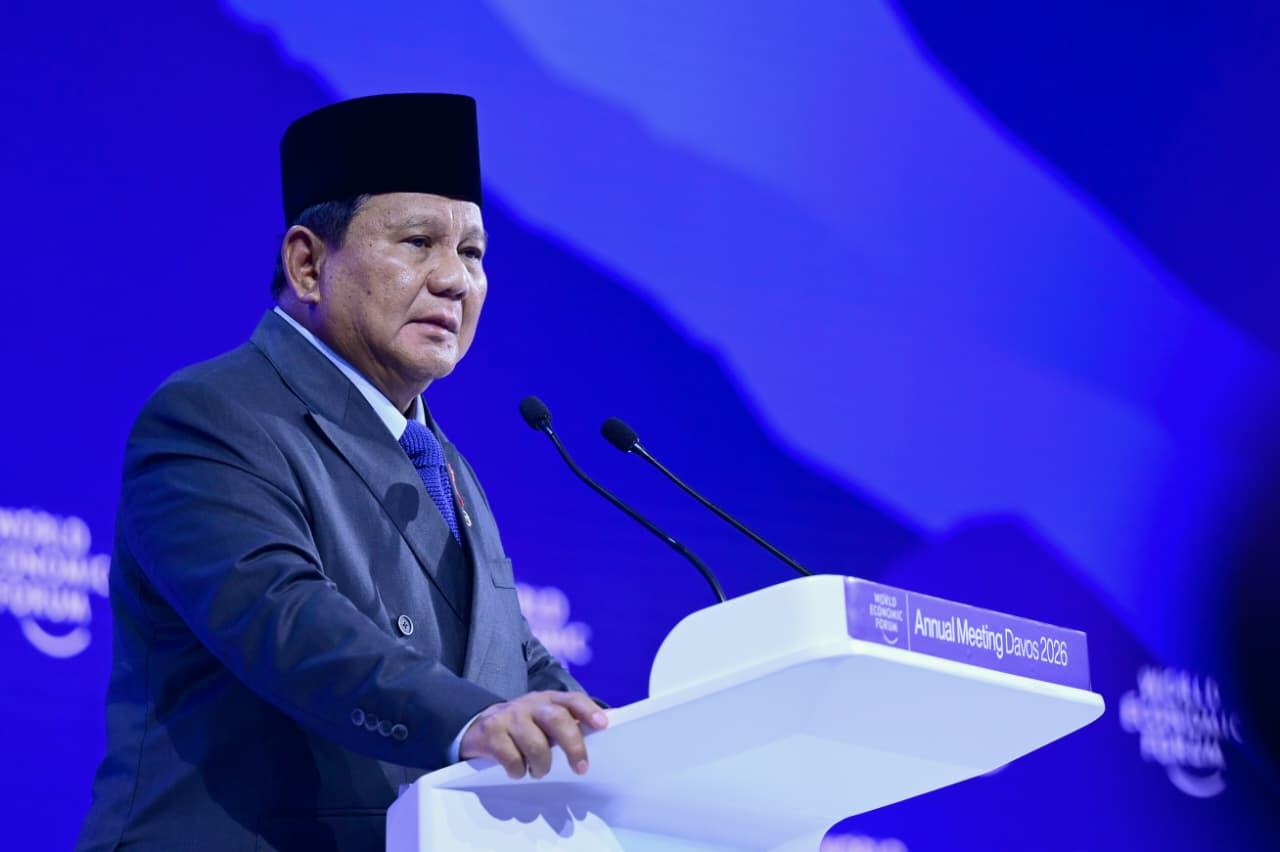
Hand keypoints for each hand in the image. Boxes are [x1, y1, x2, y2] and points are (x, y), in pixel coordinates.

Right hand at [459, 691, 607, 778]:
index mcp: (548, 700)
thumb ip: (571, 720)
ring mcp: (509, 717)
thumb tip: (609, 721)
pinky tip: (518, 770)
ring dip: (542, 764)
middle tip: (581, 768)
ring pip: (534, 743)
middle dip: (572, 745)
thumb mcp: (546, 719)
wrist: (480, 727)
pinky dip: (518, 770)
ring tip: (540, 771)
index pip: (572, 699)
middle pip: (556, 718)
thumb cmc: (524, 726)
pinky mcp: (491, 733)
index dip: (588, 711)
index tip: (603, 726)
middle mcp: (530, 704)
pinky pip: (511, 758)